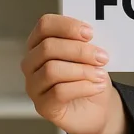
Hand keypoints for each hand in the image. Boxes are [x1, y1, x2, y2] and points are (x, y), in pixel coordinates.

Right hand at [21, 14, 129, 133]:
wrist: (98, 108)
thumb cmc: (90, 76)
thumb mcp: (90, 55)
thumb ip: (87, 43)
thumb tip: (92, 36)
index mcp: (40, 43)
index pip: (45, 25)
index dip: (67, 26)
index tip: (90, 33)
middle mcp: (31, 63)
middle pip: (48, 48)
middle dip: (80, 51)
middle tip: (102, 57)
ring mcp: (34, 86)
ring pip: (52, 70)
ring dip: (83, 70)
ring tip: (101, 75)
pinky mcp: (43, 106)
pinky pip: (59, 92)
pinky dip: (84, 87)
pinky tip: (97, 87)